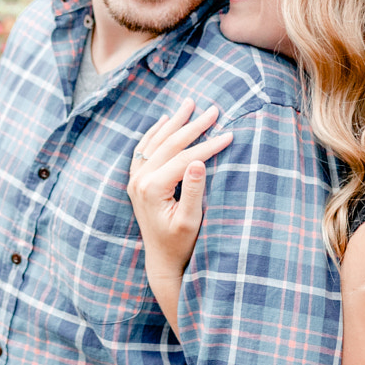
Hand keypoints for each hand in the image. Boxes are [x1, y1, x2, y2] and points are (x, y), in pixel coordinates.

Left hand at [126, 100, 233, 328]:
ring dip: (173, 122)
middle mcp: (139, 181)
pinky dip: (154, 133)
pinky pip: (143, 150)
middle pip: (169, 144)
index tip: (230, 133)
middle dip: (193, 126)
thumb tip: (198, 161)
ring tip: (190, 103)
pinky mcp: (136, 182)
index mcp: (152, 189)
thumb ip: (194, 191)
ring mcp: (135, 180)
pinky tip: (163, 121)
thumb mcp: (191, 221)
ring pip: (155, 142)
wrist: (162, 261)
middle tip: (214, 109)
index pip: (183, 158)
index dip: (208, 145)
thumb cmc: (181, 244)